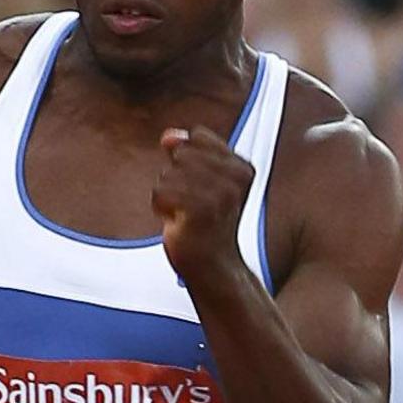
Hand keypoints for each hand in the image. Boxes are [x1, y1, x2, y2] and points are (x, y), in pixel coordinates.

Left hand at [153, 126, 254, 281]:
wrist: (212, 265)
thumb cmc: (205, 221)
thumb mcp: (200, 179)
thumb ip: (186, 150)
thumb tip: (168, 137)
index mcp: (242, 168)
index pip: (198, 137)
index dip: (188, 159)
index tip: (201, 185)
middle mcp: (235, 181)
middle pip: (180, 154)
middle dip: (175, 177)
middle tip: (191, 203)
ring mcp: (219, 196)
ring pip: (168, 174)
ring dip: (167, 195)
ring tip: (185, 215)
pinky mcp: (199, 212)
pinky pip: (160, 192)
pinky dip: (161, 208)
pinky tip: (177, 222)